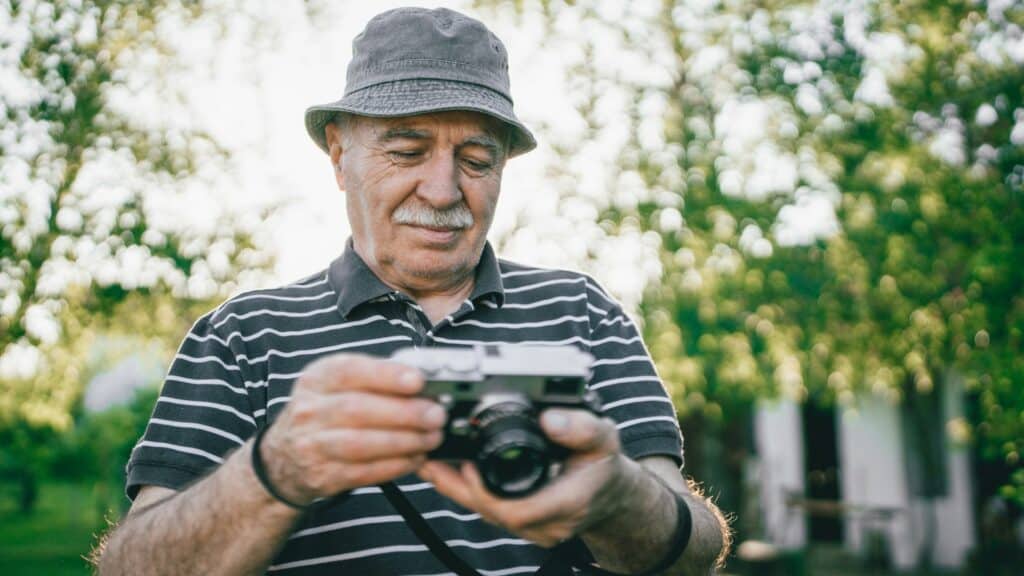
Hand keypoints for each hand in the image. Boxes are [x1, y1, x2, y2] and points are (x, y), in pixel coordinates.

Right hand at [259, 354, 445, 505]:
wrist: (284, 458)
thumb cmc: (324, 413)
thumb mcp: (336, 386)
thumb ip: (374, 379)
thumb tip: (424, 381)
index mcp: (317, 379)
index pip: (349, 371)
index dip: (385, 375)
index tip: (418, 380)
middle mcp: (310, 410)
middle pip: (357, 409)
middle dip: (404, 412)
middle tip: (436, 414)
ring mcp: (312, 445)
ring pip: (361, 444)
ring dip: (404, 441)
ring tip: (431, 437)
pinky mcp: (323, 476)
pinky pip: (364, 472)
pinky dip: (395, 465)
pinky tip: (416, 458)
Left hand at [418, 408, 633, 546]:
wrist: (614, 494)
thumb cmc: (605, 465)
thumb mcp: (604, 438)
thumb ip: (581, 427)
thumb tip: (550, 419)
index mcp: (567, 503)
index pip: (516, 510)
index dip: (485, 491)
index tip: (467, 463)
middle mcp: (548, 524)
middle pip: (491, 513)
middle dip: (457, 487)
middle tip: (429, 459)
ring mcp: (535, 529)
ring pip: (487, 514)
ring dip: (457, 488)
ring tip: (429, 462)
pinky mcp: (525, 525)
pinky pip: (491, 511)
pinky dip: (468, 491)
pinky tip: (449, 472)